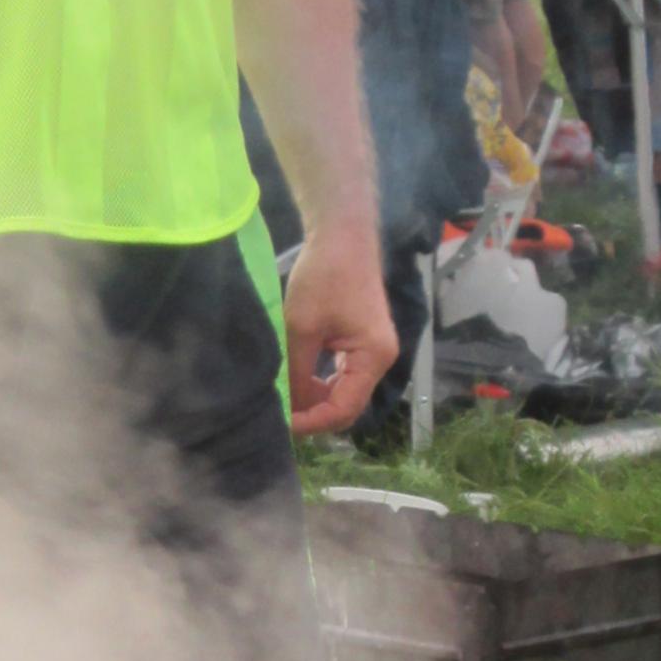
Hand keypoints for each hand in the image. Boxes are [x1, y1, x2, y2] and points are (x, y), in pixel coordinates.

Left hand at [282, 219, 398, 437]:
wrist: (342, 236)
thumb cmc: (324, 276)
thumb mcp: (302, 328)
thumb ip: (297, 372)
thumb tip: (288, 409)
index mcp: (373, 357)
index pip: (344, 409)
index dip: (311, 422)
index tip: (281, 424)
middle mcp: (380, 359)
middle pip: (348, 406)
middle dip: (313, 414)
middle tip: (280, 414)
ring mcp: (373, 351)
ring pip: (344, 392)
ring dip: (315, 399)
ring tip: (285, 398)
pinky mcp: (362, 342)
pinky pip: (343, 375)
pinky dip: (320, 382)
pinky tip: (298, 379)